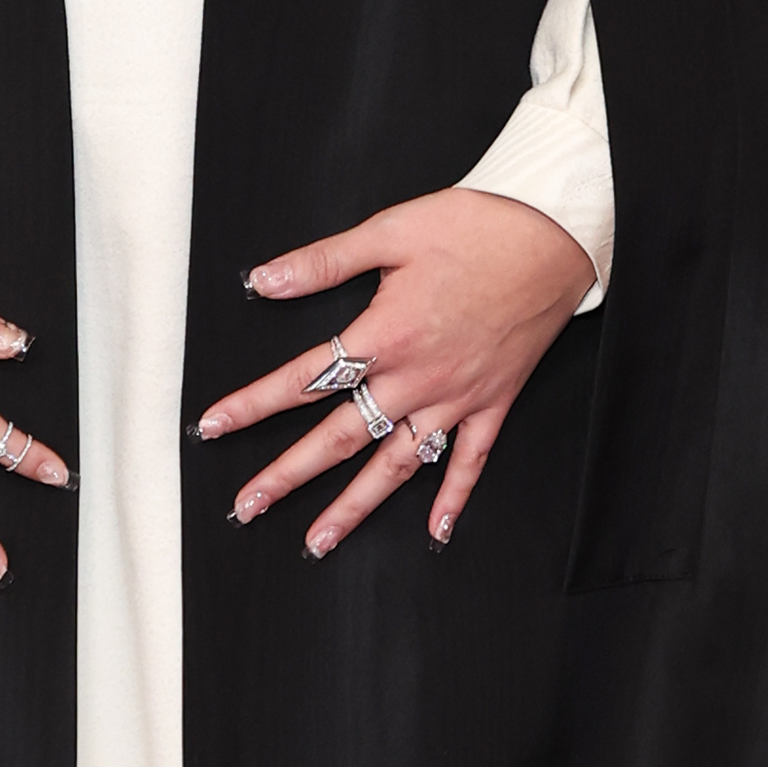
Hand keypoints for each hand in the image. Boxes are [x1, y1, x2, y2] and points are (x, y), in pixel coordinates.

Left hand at [197, 187, 594, 557]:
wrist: (553, 234)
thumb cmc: (476, 226)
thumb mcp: (390, 232)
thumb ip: (323, 262)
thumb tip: (263, 281)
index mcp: (385, 334)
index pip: (304, 379)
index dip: (253, 404)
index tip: (214, 426)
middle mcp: (416, 377)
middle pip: (339, 436)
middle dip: (288, 475)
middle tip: (248, 506)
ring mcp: (456, 396)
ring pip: (396, 464)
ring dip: (355, 506)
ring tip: (319, 540)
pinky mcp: (494, 402)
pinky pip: (470, 461)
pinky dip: (453, 498)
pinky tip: (436, 531)